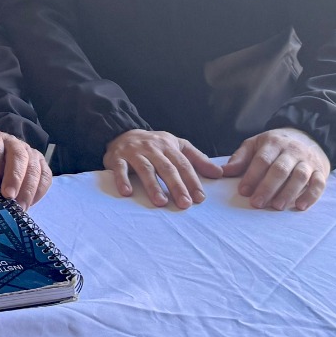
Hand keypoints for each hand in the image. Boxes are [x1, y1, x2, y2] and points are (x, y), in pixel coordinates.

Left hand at [0, 132, 50, 207]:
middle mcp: (14, 144)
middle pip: (18, 157)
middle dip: (14, 177)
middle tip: (8, 197)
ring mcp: (30, 154)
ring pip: (35, 167)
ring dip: (29, 187)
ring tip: (20, 208)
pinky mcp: (42, 165)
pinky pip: (46, 176)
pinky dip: (40, 190)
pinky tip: (31, 203)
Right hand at [103, 129, 222, 209]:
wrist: (121, 132)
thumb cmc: (154, 144)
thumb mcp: (177, 146)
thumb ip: (197, 159)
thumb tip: (219, 174)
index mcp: (168, 146)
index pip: (183, 164)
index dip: (192, 181)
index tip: (199, 198)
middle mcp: (152, 148)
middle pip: (166, 168)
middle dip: (176, 186)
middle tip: (184, 204)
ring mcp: (133, 152)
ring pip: (145, 169)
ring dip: (153, 186)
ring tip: (161, 202)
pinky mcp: (116, 158)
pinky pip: (120, 169)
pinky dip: (122, 180)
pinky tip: (127, 193)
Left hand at [223, 127, 331, 210]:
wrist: (307, 135)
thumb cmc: (275, 145)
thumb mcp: (255, 144)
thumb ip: (241, 158)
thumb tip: (224, 172)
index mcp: (273, 143)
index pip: (262, 160)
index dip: (252, 176)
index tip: (243, 191)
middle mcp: (292, 151)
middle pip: (280, 169)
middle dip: (267, 187)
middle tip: (257, 203)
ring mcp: (308, 161)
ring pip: (299, 176)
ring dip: (288, 192)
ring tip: (277, 206)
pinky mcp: (321, 171)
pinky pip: (319, 183)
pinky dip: (311, 195)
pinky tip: (301, 206)